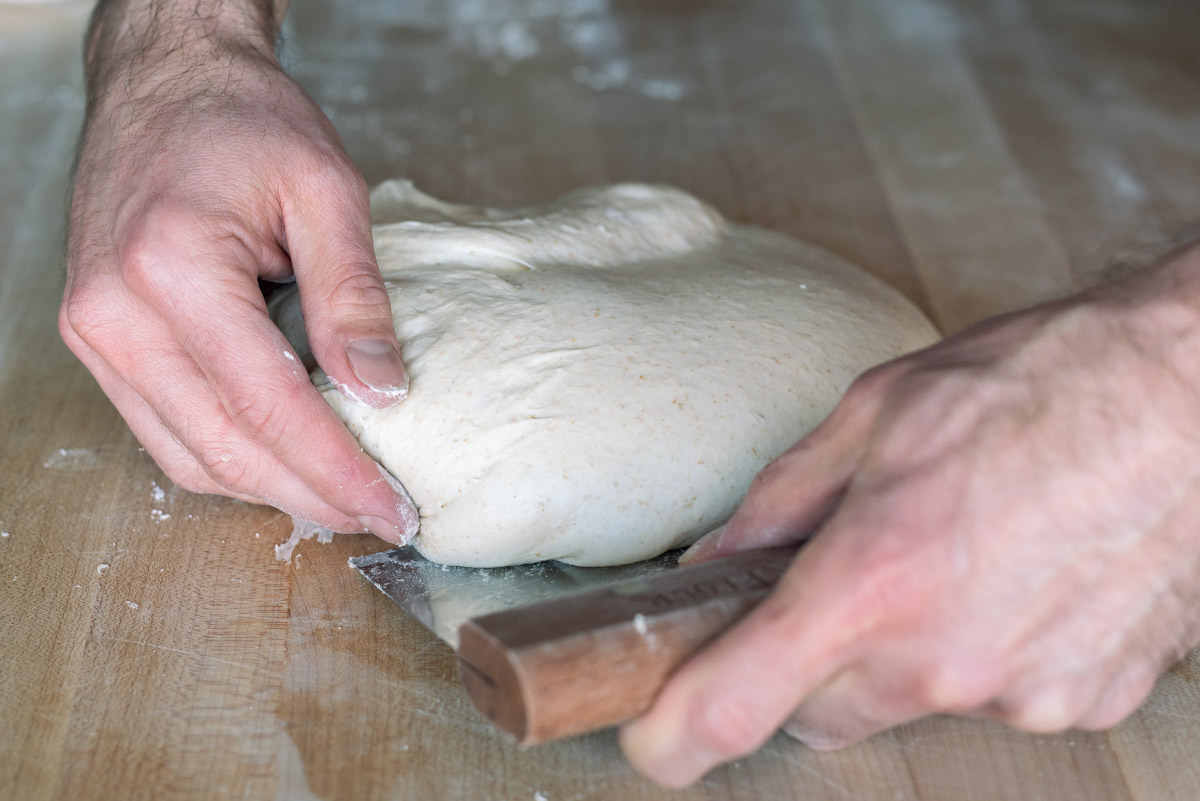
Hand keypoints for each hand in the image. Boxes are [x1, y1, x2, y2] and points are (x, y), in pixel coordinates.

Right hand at [60, 2, 417, 540]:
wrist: (166, 85)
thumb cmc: (242, 121)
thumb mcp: (325, 189)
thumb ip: (354, 296)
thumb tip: (383, 391)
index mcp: (171, 267)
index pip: (268, 406)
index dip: (336, 470)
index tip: (393, 508)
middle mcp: (115, 313)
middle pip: (225, 448)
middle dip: (311, 496)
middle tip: (381, 516)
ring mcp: (95, 333)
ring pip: (189, 456)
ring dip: (271, 489)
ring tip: (344, 498)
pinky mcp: (99, 341)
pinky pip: (164, 431)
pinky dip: (230, 459)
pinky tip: (287, 462)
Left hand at [621, 244, 1199, 786]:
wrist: (1193, 395)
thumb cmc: (1039, 381)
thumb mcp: (877, 412)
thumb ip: (780, 502)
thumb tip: (717, 560)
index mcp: (873, 578)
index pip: (735, 704)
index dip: (672, 734)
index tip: (652, 735)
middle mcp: (942, 658)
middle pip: (816, 713)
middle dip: (804, 664)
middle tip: (838, 583)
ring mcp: (1021, 691)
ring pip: (907, 703)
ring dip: (902, 650)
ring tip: (953, 553)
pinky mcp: (1083, 702)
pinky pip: (992, 695)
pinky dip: (980, 651)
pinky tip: (1014, 576)